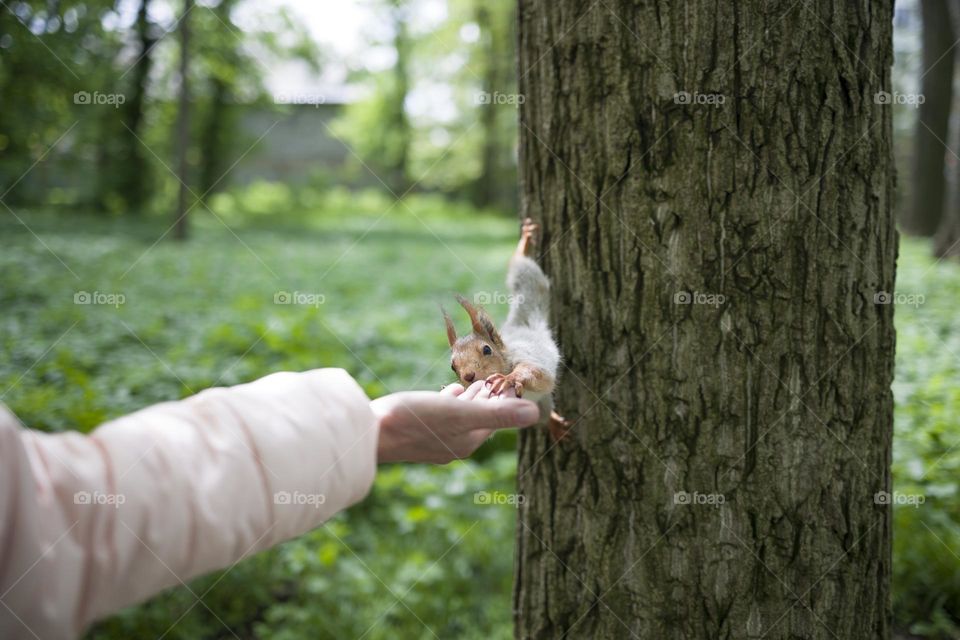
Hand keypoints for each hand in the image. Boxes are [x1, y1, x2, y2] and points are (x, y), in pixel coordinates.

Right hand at [372, 381, 539, 463]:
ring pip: (460, 417)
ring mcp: (432, 439)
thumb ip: (496, 413)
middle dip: (491, 400)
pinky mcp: (415, 430)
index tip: (514, 382)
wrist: (368, 433)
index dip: (507, 401)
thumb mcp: (460, 413)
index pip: (496, 419)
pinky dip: (450, 402)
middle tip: (501, 379)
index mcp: (467, 442)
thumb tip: (534, 412)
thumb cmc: (414, 420)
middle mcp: (452, 444)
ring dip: (472, 400)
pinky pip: (440, 416)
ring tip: (479, 383)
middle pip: (480, 419)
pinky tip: (449, 391)